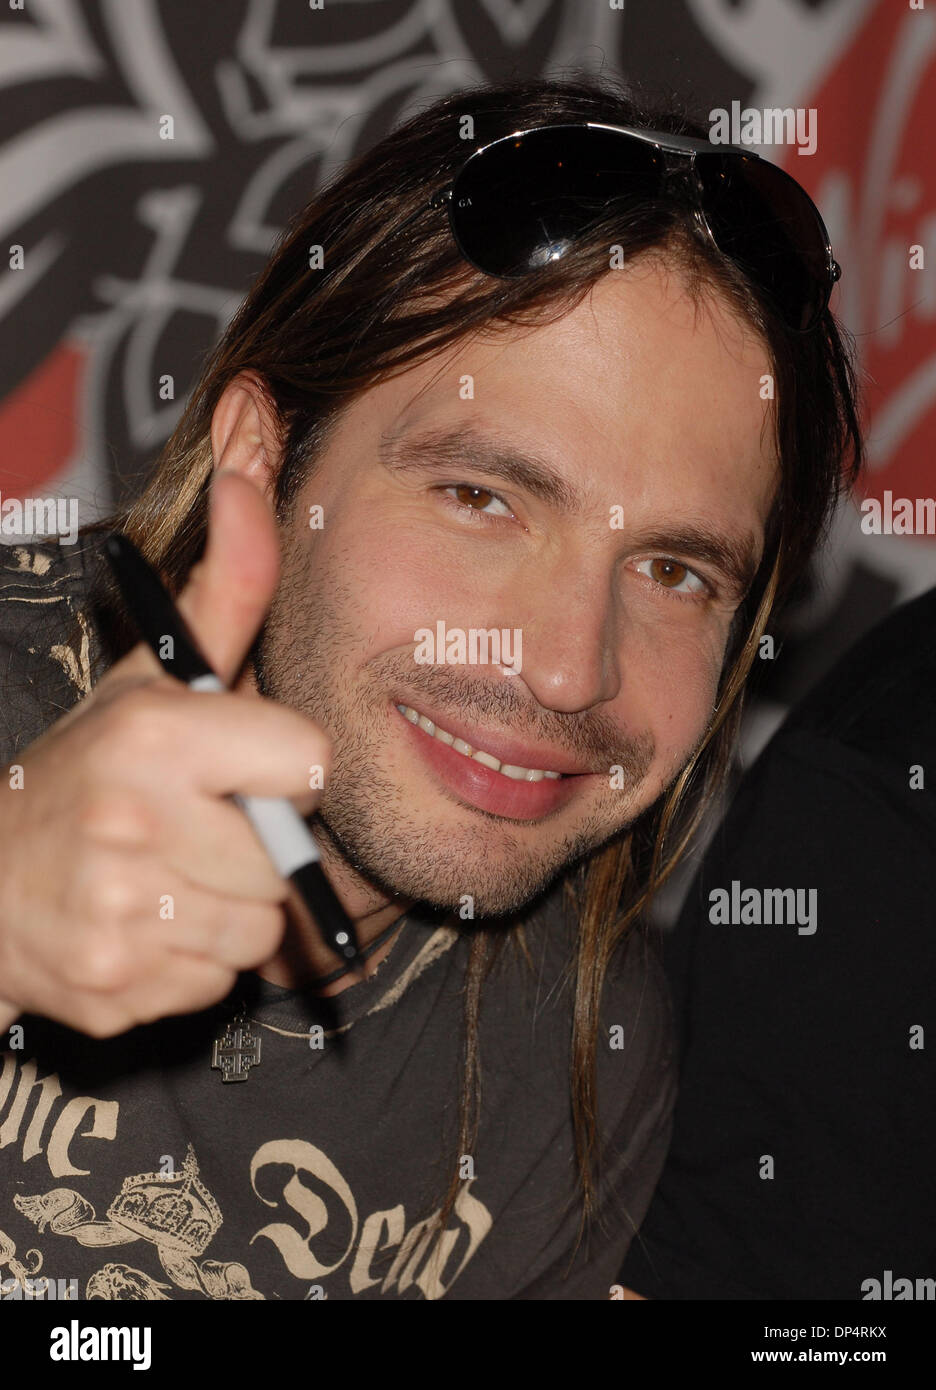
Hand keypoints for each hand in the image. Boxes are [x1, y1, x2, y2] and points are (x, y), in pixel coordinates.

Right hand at [0, 472, 329, 1038]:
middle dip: (252, 847)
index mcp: (156, 737)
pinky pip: (219, 979)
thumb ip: (226, 587)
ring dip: (226, 907)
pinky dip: (193, 959)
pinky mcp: (117, 988)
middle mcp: (135, 825)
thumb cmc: (84, 772)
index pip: (309, 762)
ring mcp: (120, 915)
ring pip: (259, 928)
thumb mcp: (151, 676)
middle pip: (286, 858)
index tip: (237, 768)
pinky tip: (145, 923)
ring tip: (166, 875)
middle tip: (190, 828)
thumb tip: (252, 467)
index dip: (283, 768)